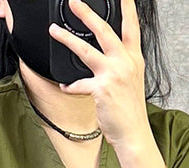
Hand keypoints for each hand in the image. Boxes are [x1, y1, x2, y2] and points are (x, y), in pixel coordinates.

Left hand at [48, 0, 150, 150]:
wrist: (133, 133)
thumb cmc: (131, 111)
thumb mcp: (132, 81)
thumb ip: (121, 65)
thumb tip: (105, 58)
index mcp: (134, 59)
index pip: (132, 26)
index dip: (127, 7)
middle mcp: (124, 63)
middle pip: (104, 30)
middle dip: (87, 14)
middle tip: (74, 2)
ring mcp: (113, 74)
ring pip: (85, 50)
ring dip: (67, 39)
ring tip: (54, 31)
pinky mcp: (101, 89)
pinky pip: (79, 84)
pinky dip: (71, 86)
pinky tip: (65, 87)